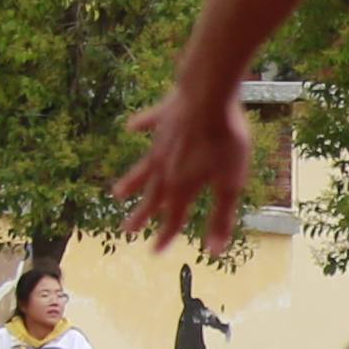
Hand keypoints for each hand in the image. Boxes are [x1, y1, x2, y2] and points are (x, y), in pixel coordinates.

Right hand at [115, 86, 252, 249]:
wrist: (208, 96)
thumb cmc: (224, 141)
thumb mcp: (230, 184)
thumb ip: (220, 218)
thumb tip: (213, 252)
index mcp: (182, 185)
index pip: (173, 217)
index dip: (166, 236)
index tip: (155, 252)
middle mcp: (165, 167)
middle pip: (153, 196)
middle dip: (142, 215)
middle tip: (126, 230)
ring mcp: (161, 142)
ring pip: (144, 166)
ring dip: (132, 181)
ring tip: (118, 193)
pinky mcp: (163, 117)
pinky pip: (148, 124)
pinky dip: (140, 126)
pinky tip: (130, 128)